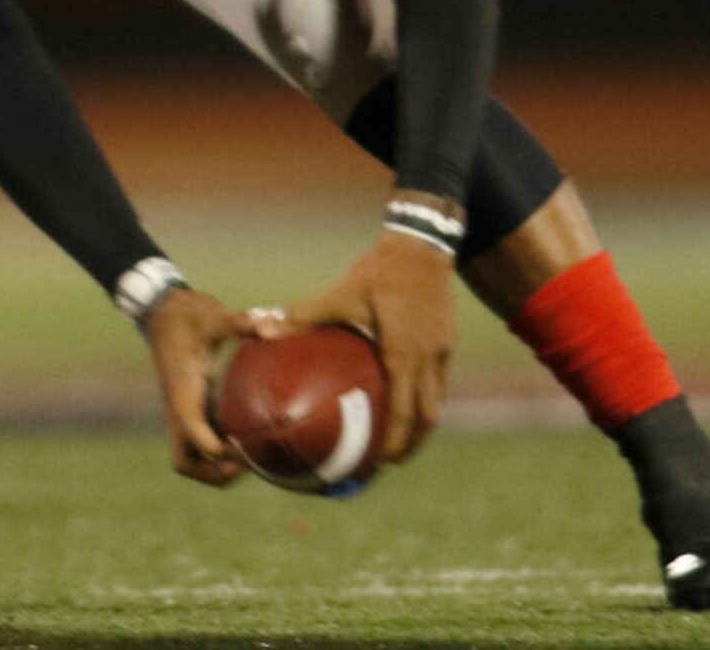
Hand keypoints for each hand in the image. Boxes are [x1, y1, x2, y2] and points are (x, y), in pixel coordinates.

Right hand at [146, 289, 258, 486]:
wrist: (162, 311)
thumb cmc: (187, 314)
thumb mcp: (212, 314)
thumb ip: (239, 322)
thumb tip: (270, 327)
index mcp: (181, 391)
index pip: (192, 432)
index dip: (217, 449)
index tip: (245, 445)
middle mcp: (178, 408)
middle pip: (185, 462)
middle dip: (214, 472)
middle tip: (247, 461)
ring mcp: (182, 412)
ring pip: (190, 459)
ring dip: (215, 468)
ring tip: (250, 458)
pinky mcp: (190, 409)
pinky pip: (201, 444)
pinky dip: (219, 453)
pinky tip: (246, 440)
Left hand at [251, 229, 457, 463]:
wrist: (422, 245)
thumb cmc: (379, 272)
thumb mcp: (340, 294)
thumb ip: (303, 315)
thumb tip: (262, 328)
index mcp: (404, 355)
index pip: (406, 413)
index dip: (396, 443)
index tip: (380, 463)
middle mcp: (429, 358)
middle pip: (428, 417)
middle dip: (412, 443)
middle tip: (389, 460)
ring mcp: (443, 349)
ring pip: (437, 398)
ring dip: (421, 421)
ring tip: (401, 435)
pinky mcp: (447, 338)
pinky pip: (439, 377)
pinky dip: (425, 393)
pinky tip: (408, 390)